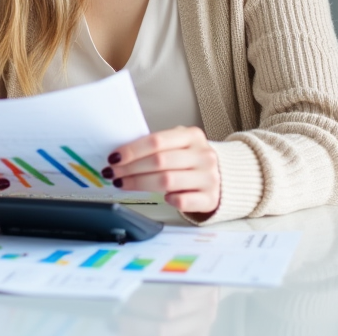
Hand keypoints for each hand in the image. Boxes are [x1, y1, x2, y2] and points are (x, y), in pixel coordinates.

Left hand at [101, 126, 220, 215]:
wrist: (225, 176)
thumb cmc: (191, 159)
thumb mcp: (179, 144)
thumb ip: (157, 146)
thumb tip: (121, 155)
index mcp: (192, 136)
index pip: (157, 141)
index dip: (132, 150)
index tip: (114, 158)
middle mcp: (203, 155)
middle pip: (159, 162)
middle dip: (130, 168)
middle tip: (112, 173)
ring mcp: (209, 177)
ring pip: (167, 181)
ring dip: (139, 183)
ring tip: (123, 183)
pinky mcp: (210, 198)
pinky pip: (183, 201)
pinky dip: (169, 199)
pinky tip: (162, 197)